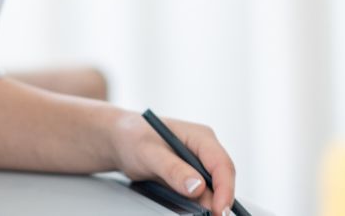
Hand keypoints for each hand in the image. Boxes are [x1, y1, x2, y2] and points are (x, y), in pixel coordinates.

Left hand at [111, 110, 236, 214]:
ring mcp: (199, 165)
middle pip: (222, 180)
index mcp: (200, 137)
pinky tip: (188, 208)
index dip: (225, 189)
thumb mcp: (148, 153)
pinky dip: (197, 204)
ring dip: (208, 204)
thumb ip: (172, 169)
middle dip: (219, 201)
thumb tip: (198, 187)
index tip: (219, 209)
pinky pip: (201, 195)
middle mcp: (204, 150)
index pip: (222, 164)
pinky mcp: (192, 177)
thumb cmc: (132, 138)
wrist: (120, 141)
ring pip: (213, 191)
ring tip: (196, 212)